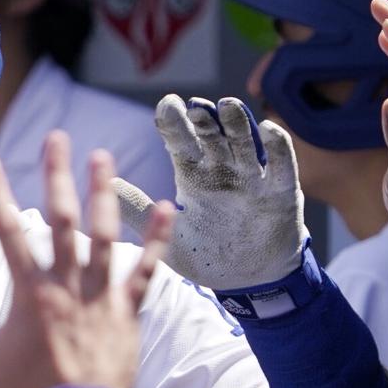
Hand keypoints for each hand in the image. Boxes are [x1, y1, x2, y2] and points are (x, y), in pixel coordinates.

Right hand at [0, 132, 173, 387]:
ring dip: (103, 194)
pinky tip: (167, 208)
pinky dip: (158, 241)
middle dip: (58, 176)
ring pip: (105, 236)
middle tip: (57, 138)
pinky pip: (146, 271)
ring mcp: (101, 296)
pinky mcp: (128, 312)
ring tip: (101, 157)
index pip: (9, 232)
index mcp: (30, 292)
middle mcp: (67, 285)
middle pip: (62, 220)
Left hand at [114, 95, 305, 289]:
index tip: (166, 104)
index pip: (181, 141)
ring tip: (227, 105)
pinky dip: (278, 146)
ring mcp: (253, 178)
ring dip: (237, 123)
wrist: (250, 283)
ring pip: (245, 143)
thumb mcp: (169, 235)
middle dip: (203, 120)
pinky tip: (268, 128)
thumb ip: (139, 210)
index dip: (174, 122)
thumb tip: (105, 184)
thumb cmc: (207, 256)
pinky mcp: (281, 192)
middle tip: (194, 105)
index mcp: (194, 175)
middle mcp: (223, 170)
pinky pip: (282, 164)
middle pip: (212, 137)